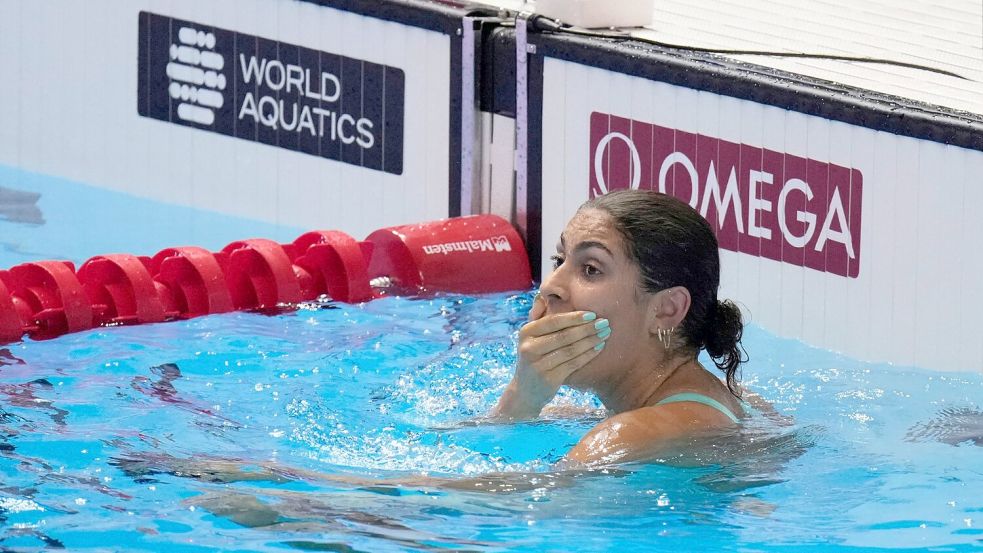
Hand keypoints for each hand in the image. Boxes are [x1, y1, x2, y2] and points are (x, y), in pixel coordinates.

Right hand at [491, 294, 610, 419]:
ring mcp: (538, 364)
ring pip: (570, 350)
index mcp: (526, 332)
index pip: (553, 321)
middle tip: (604, 323)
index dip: (574, 317)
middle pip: (564, 335)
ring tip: (605, 334)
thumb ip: (542, 319)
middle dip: (587, 329)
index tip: (592, 314)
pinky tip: (598, 348)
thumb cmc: (535, 359)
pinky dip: (588, 355)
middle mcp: (529, 347)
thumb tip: (553, 298)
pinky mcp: (548, 379)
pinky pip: (573, 364)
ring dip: (590, 341)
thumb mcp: (532, 338)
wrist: (525, 391)